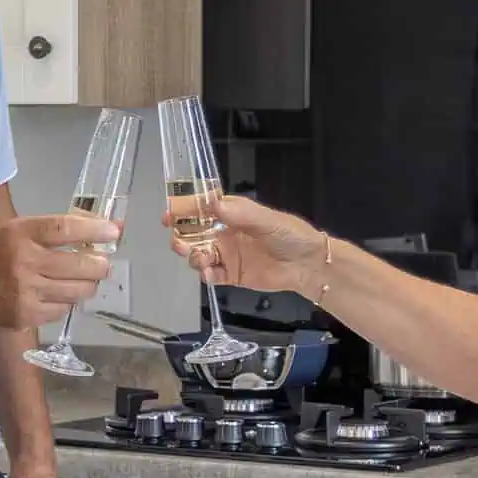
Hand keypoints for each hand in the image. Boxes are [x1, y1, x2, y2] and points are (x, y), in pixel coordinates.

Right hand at [0, 213, 117, 329]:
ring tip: (83, 279)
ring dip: (87, 285)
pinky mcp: (26, 316)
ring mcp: (26, 292)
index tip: (114, 232)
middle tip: (102, 264)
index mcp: (20, 234)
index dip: (94, 231)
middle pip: (79, 265)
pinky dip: (67, 301)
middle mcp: (24, 262)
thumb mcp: (16, 231)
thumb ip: (57, 230)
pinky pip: (63, 309)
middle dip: (100, 265)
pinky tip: (59, 294)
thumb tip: (105, 227)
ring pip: (78, 291)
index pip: (65, 229)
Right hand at [162, 194, 327, 297]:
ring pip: (199, 255)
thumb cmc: (290, 235)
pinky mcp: (231, 275)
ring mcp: (227, 255)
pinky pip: (211, 275)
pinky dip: (206, 275)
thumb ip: (239, 213)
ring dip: (193, 257)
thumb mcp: (266, 220)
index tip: (169, 215)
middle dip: (182, 237)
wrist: (308, 265)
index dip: (183, 211)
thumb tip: (211, 202)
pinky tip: (209, 274)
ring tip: (200, 259)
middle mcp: (225, 233)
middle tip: (179, 243)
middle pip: (193, 234)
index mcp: (232, 214)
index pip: (201, 209)